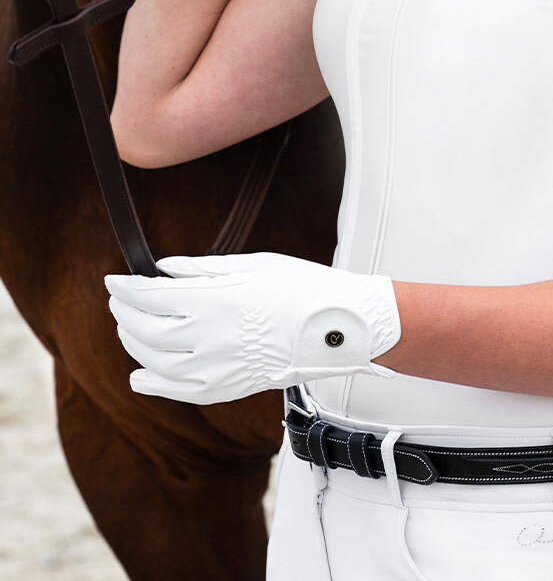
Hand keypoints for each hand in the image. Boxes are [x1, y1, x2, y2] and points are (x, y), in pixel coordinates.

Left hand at [105, 253, 400, 404]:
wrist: (335, 327)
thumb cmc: (301, 288)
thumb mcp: (251, 264)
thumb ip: (201, 269)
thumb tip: (164, 269)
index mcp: (214, 300)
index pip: (150, 296)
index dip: (125, 288)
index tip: (113, 281)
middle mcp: (208, 337)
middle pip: (145, 329)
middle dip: (125, 314)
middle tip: (119, 301)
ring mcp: (217, 367)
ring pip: (155, 362)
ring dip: (133, 345)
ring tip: (129, 329)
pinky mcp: (228, 388)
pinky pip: (179, 391)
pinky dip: (154, 384)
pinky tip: (140, 376)